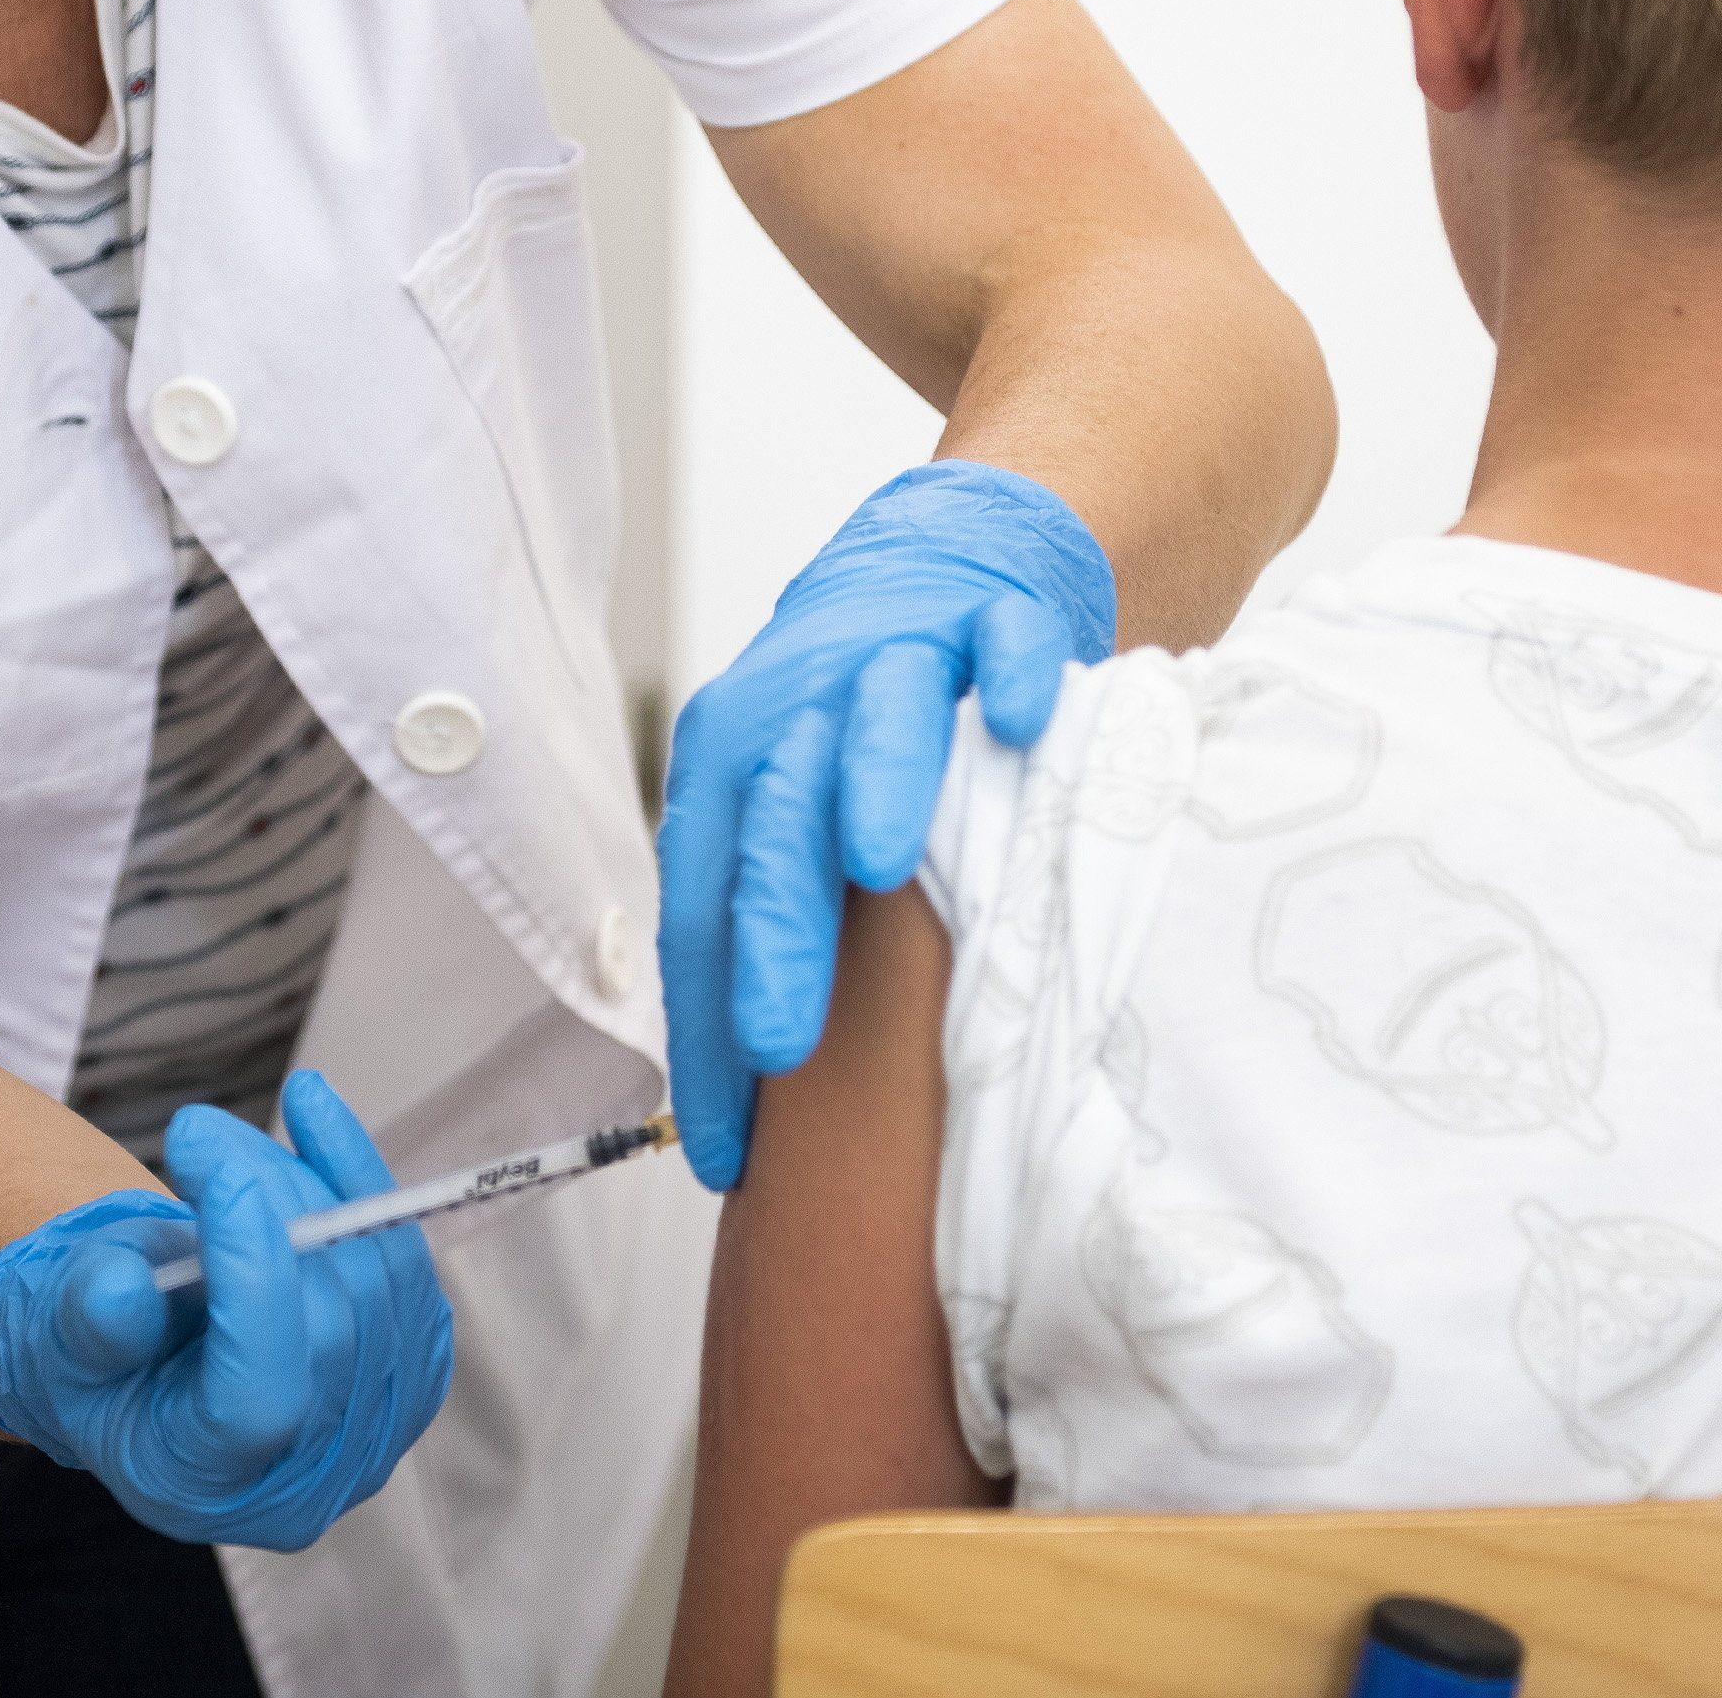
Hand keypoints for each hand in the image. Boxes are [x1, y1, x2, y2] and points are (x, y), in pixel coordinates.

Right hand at [0, 1069, 455, 1550]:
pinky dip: (360, 1176)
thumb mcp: (53, 1335)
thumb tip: (123, 1293)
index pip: (260, 1399)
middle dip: (270, 1206)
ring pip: (377, 1278)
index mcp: (204, 1486)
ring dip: (304, 1182)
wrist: (140, 1349)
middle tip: (195, 1132)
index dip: (253, 1284)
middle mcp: (305, 1482)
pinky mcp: (409, 1366)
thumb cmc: (89, 1345)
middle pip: (328, 1328)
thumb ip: (87, 1321)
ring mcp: (373, 1431)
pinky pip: (406, 1255)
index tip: (221, 1177)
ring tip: (218, 1139)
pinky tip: (310, 1116)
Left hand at [657, 461, 1113, 1188]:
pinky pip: (1002, 641)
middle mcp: (798, 708)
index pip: (701, 905)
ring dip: (872, 784)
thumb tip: (761, 1118)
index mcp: (730, 768)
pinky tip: (1020, 720)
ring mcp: (897, 656)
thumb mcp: (796, 819)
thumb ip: (778, 929)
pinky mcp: (992, 618)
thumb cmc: (861, 734)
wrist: (940, 570)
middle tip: (782, 1044)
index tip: (729, 1150)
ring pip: (877, 719)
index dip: (708, 1027)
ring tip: (878, 863)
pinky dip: (1008, 673)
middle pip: (772, 822)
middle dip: (774, 935)